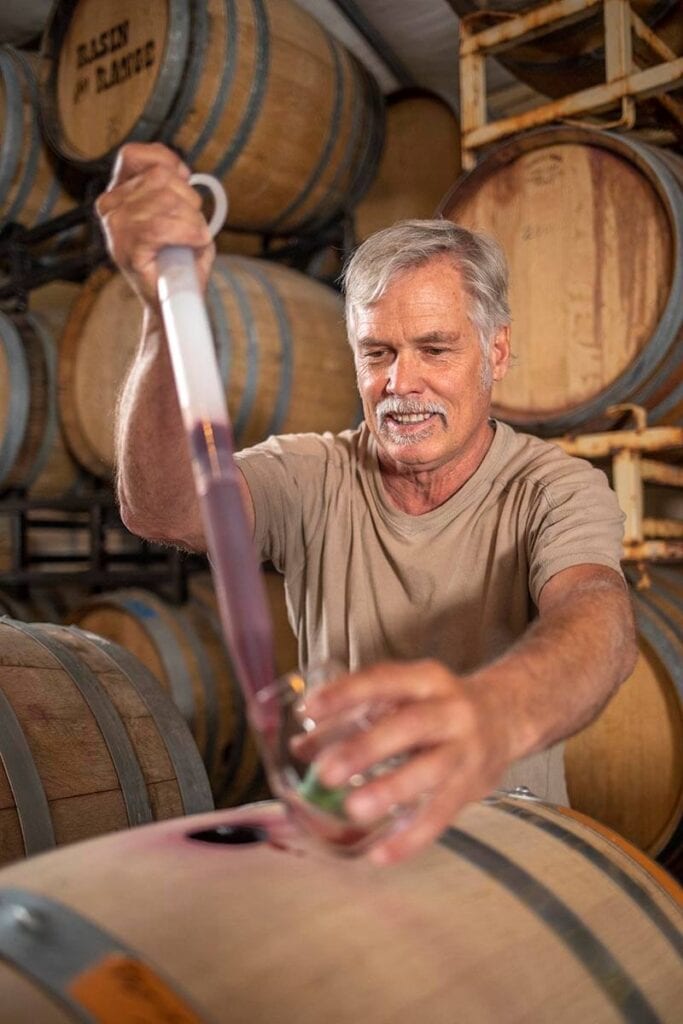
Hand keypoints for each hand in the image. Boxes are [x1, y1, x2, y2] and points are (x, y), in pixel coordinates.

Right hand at [95, 142, 215, 310]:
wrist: (173, 302)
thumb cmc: (179, 259)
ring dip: (193, 221)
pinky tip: (195, 243)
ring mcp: (115, 228)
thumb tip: (181, 172)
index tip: (186, 181)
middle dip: (190, 200)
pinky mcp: (126, 249)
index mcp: (119, 194)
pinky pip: (162, 227)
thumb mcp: (181, 213)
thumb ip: (176, 186)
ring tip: (194, 239)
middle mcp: (110, 207)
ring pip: (166, 201)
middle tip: (194, 226)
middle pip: (160, 178)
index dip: (167, 163)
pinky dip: (188, 233)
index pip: (134, 155)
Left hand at [290, 659, 511, 864]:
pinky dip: (412, 836)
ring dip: (391, 789)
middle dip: (367, 748)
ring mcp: (465, 749)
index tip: (308, 709)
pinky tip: (381, 854)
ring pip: (430, 770)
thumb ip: (351, 718)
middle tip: (326, 772)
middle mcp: (450, 710)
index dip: (346, 693)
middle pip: (409, 726)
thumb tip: (301, 746)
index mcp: (425, 680)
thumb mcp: (401, 699)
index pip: (383, 680)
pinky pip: (442, 813)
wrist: (508, 716)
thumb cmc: (437, 707)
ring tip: (354, 810)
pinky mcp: (473, 786)